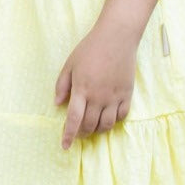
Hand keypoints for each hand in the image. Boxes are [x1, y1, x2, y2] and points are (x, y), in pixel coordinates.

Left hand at [54, 25, 137, 149]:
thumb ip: (62, 85)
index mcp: (81, 89)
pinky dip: (114, 121)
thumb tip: (57, 104)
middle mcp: (98, 97)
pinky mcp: (127, 95)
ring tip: (91, 128)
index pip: (73, 119)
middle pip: (89, 125)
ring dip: (97, 130)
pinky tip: (108, 118)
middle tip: (77, 134)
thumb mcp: (70, 64)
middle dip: (81, 133)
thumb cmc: (89, 49)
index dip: (68, 135)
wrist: (116, 39)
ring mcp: (114, 97)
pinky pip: (122, 116)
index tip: (65, 146)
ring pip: (106, 125)